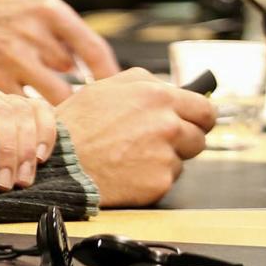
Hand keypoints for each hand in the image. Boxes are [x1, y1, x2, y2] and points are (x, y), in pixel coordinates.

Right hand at [0, 0, 119, 103]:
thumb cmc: (3, 15)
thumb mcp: (38, 10)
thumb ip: (68, 39)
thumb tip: (104, 77)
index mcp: (49, 11)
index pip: (94, 50)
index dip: (111, 77)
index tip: (116, 92)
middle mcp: (32, 33)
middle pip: (75, 81)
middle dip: (83, 100)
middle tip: (90, 114)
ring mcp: (10, 58)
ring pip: (53, 99)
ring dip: (57, 108)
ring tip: (60, 117)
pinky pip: (23, 107)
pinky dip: (29, 113)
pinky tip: (29, 114)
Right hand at [55, 68, 214, 206]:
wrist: (62, 163)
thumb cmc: (77, 126)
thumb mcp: (105, 87)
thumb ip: (143, 84)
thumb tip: (170, 88)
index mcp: (155, 96)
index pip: (204, 108)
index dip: (199, 116)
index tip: (195, 121)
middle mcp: (166, 124)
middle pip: (199, 135)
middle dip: (184, 137)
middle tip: (159, 140)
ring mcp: (165, 154)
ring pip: (183, 158)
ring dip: (166, 156)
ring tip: (134, 154)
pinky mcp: (161, 181)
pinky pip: (168, 178)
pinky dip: (153, 176)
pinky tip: (129, 169)